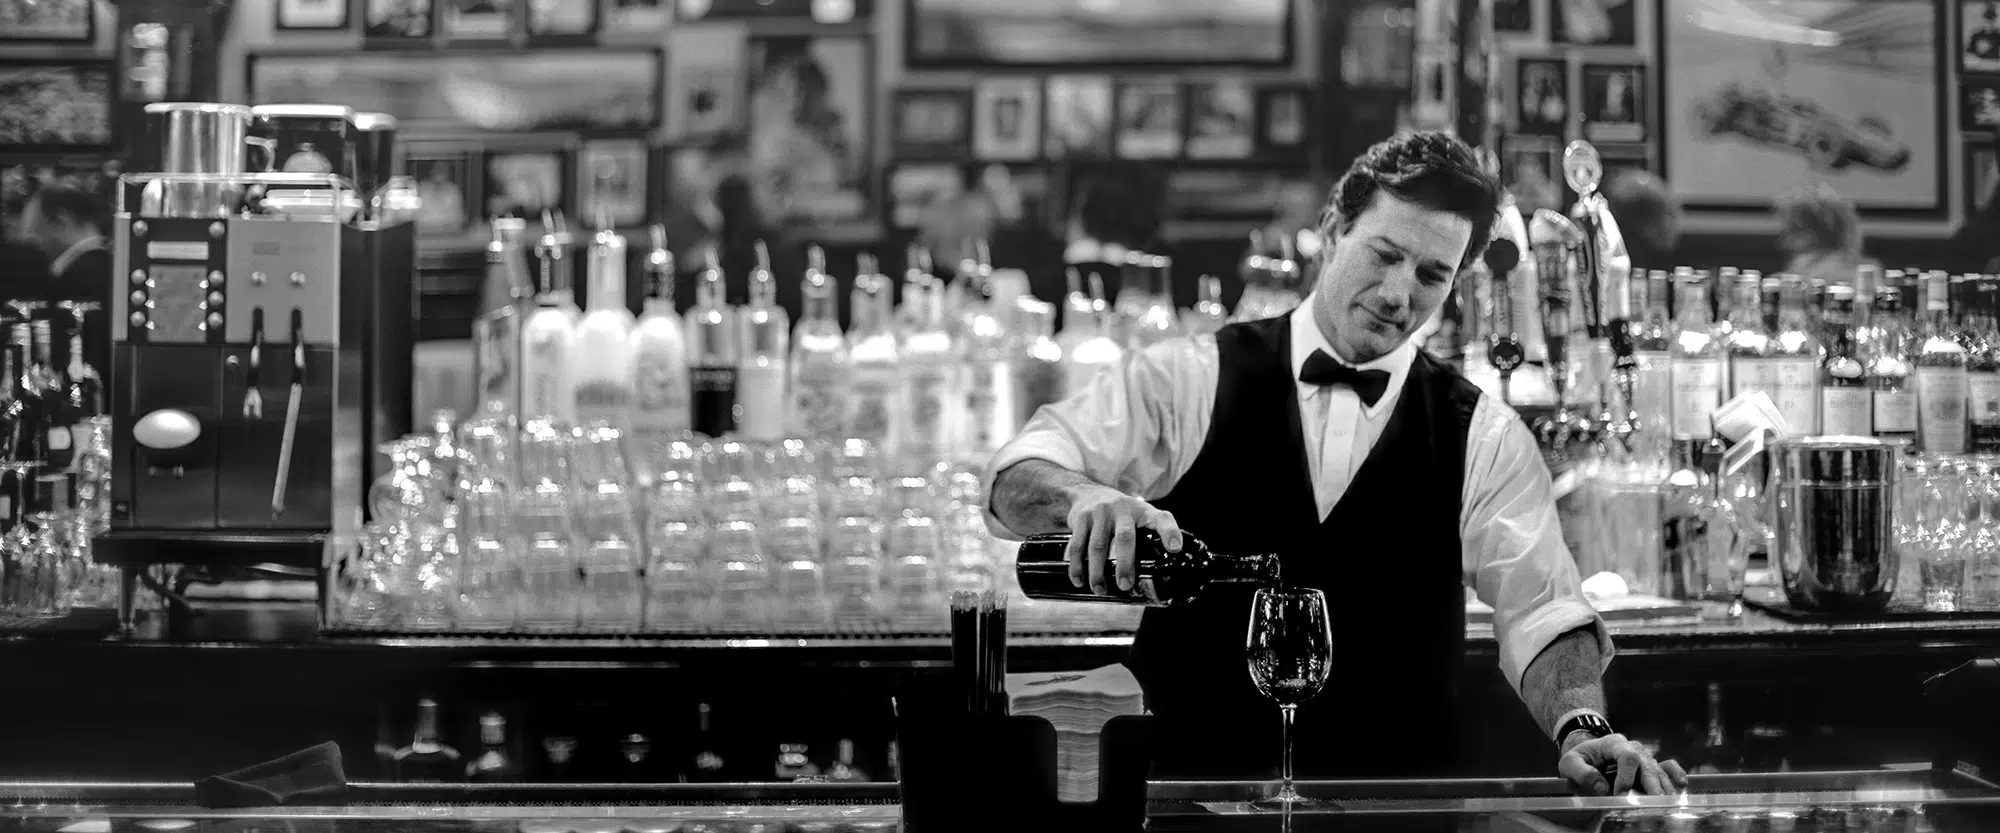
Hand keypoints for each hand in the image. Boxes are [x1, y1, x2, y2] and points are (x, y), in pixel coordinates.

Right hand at [1062, 484, 1182, 594]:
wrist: (1089, 491)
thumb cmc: (1121, 514)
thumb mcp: (1139, 516)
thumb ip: (1149, 537)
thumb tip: (1158, 574)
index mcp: (1143, 512)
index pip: (1162, 520)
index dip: (1170, 533)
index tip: (1175, 549)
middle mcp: (1123, 509)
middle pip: (1125, 538)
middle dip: (1124, 564)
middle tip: (1125, 585)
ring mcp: (1100, 512)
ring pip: (1097, 546)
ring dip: (1097, 572)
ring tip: (1100, 589)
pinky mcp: (1081, 517)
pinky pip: (1077, 545)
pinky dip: (1076, 566)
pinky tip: (1079, 580)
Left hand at [1557, 733, 1688, 796]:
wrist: (1586, 756)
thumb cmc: (1579, 759)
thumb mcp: (1570, 763)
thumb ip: (1582, 773)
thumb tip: (1602, 787)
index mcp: (1613, 743)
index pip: (1627, 756)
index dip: (1627, 776)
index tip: (1621, 794)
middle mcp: (1633, 747)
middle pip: (1647, 764)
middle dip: (1651, 785)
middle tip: (1653, 803)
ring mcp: (1644, 756)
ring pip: (1658, 769)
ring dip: (1663, 787)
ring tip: (1667, 803)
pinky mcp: (1649, 766)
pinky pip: (1667, 766)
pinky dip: (1675, 774)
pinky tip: (1682, 784)